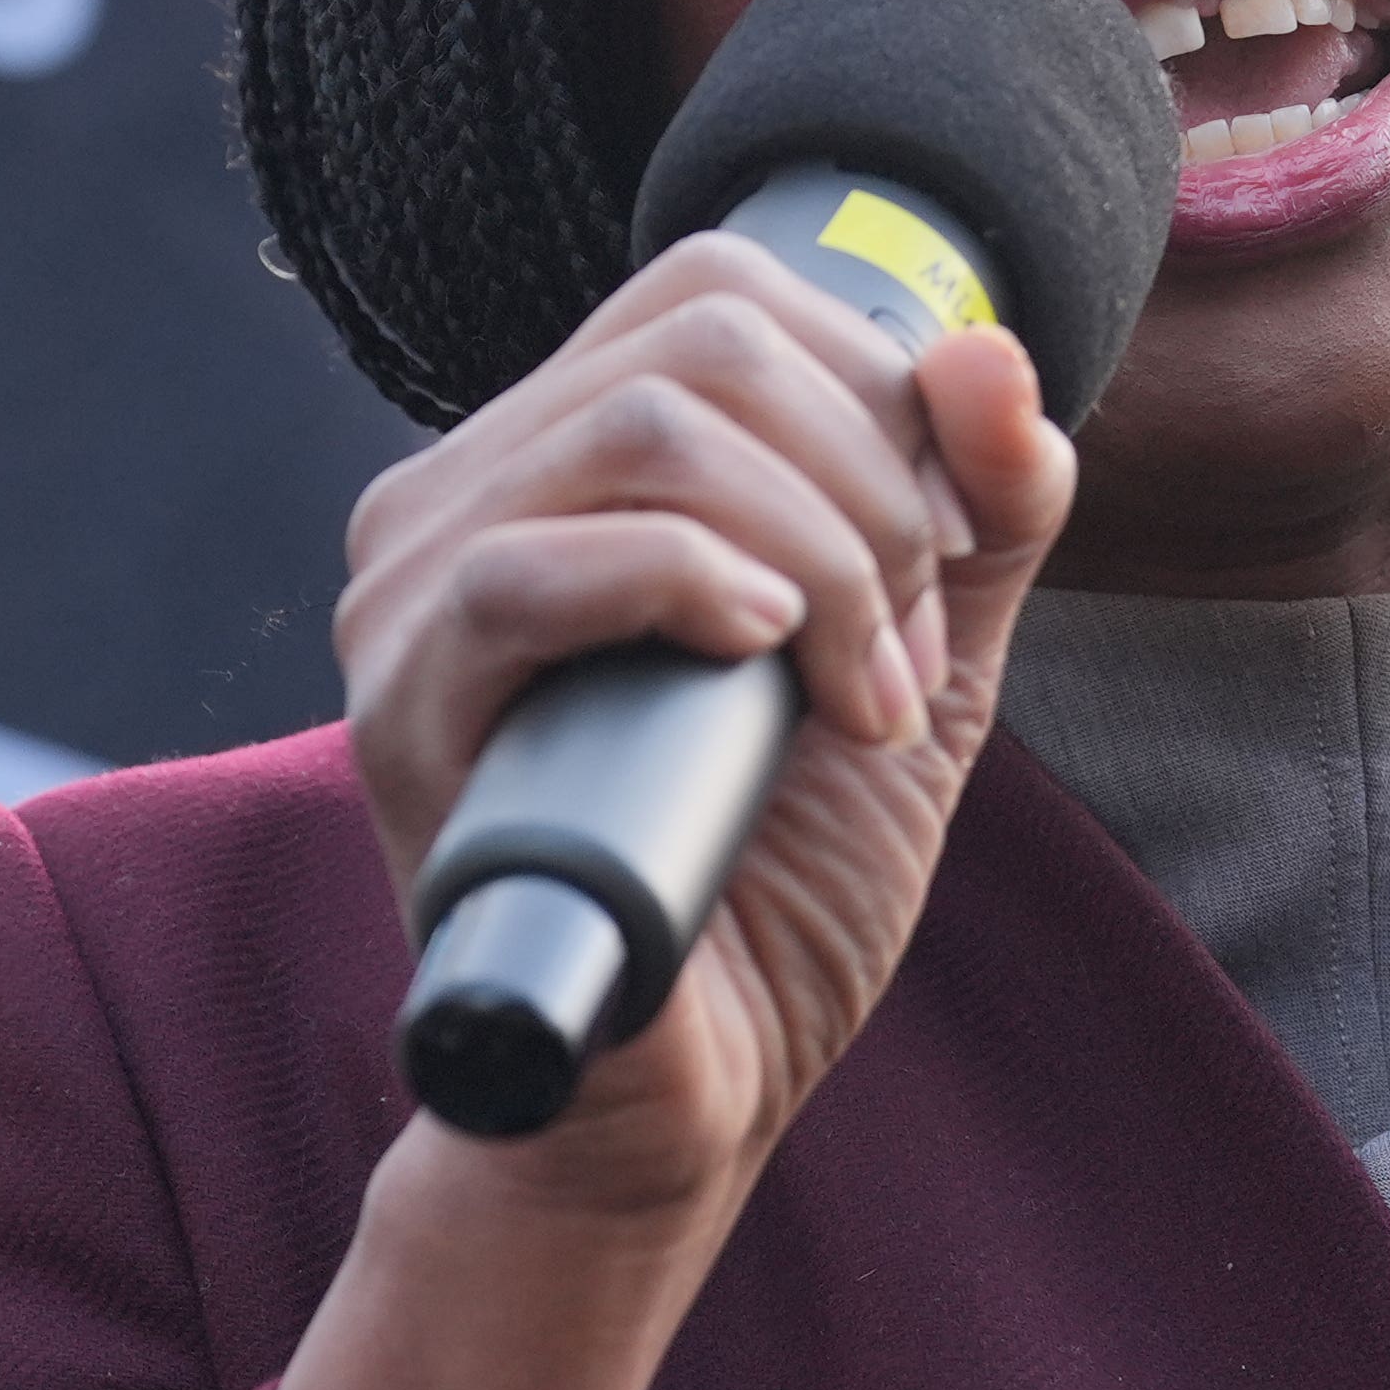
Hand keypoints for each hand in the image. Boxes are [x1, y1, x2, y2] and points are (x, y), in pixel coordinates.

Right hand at [332, 236, 1076, 1212]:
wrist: (689, 1092)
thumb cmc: (779, 880)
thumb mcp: (925, 664)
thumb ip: (981, 512)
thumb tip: (991, 352)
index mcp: (566, 460)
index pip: (718, 296)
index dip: (876, 395)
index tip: (935, 566)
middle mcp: (464, 495)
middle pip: (702, 348)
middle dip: (870, 495)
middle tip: (899, 662)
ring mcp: (410, 595)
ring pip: (636, 436)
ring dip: (815, 561)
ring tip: (855, 704)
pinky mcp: (398, 710)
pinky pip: (523, 570)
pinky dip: (687, 592)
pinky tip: (762, 671)